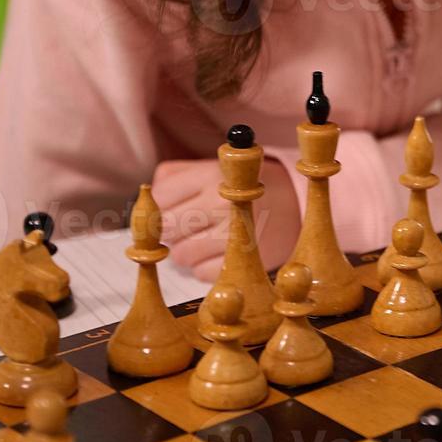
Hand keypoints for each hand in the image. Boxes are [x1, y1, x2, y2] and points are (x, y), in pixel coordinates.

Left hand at [151, 157, 301, 279]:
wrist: (296, 202)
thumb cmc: (243, 187)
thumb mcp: (210, 168)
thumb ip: (173, 177)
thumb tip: (145, 197)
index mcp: (210, 176)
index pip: (160, 199)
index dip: (162, 208)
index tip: (174, 210)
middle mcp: (219, 204)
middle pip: (167, 229)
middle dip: (173, 232)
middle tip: (189, 227)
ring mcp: (231, 236)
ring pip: (181, 255)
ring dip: (188, 251)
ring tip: (206, 240)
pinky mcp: (241, 261)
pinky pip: (201, 273)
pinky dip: (205, 267)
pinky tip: (219, 253)